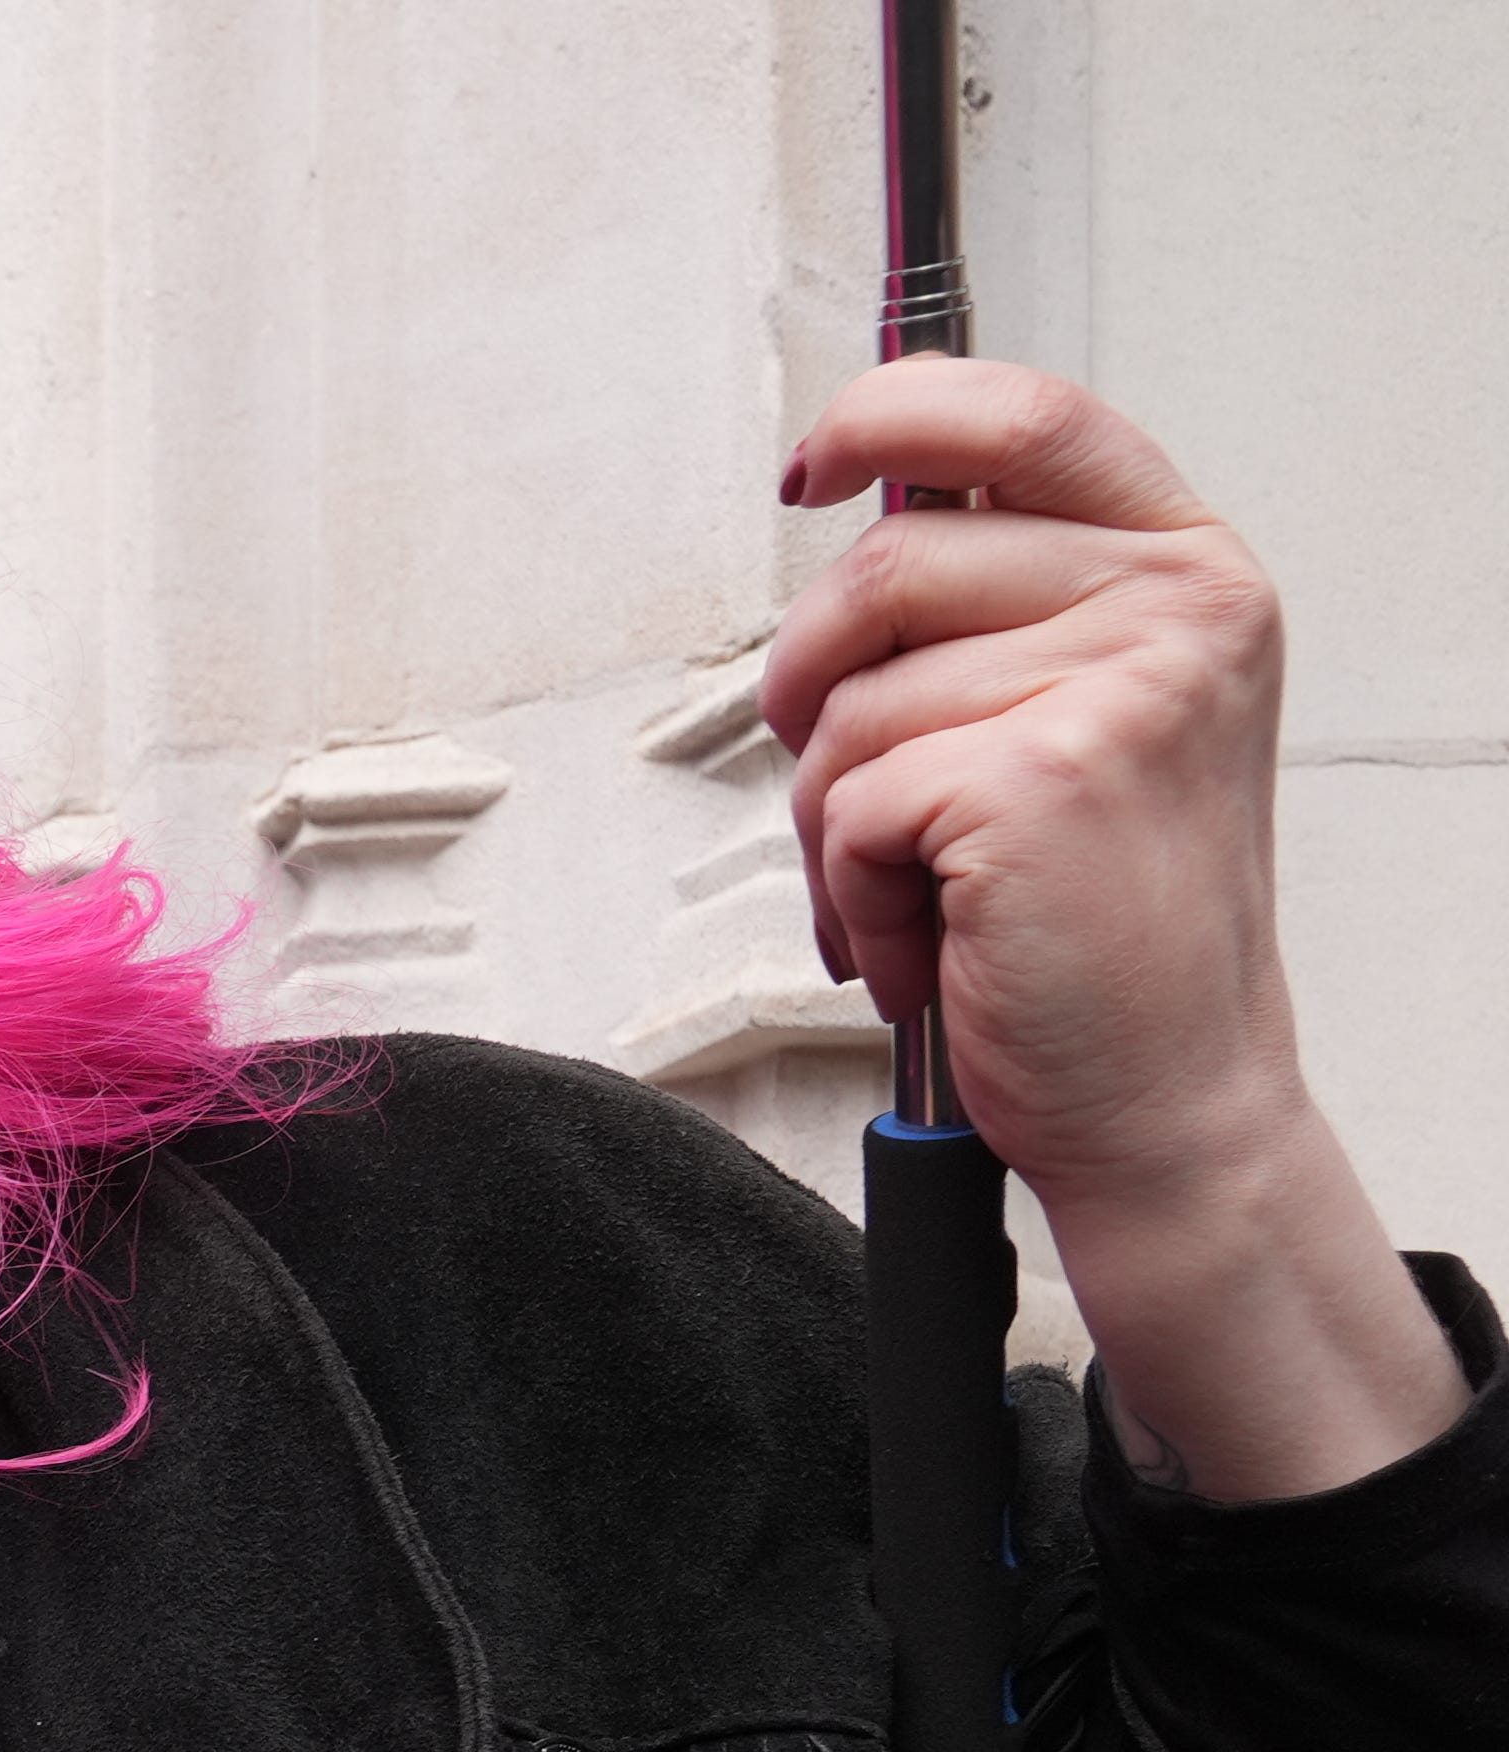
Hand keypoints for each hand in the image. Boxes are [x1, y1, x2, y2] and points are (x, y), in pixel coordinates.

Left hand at [768, 360, 1460, 1503]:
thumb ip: (1001, 610)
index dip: (892, 414)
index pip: (1023, 417)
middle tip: (858, 803)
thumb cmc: (1099, 924)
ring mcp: (1119, 683)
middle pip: (885, 567)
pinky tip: (939, 941)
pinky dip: (856, 896)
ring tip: (933, 896)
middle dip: (817, 695)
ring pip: (848, 707)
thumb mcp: (1084, 719)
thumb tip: (857, 516)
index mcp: (1183, 567)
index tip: (813, 467)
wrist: (1165, 1092)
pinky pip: (848, 805)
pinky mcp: (1038, 776)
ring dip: (842, 830)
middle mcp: (1175, 606)